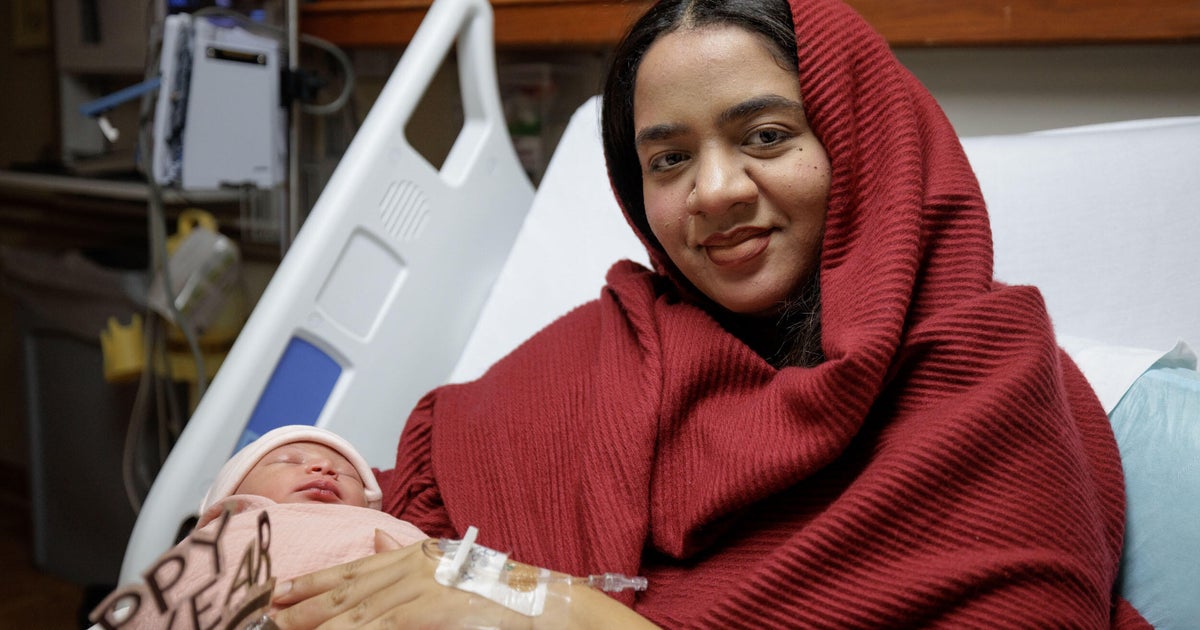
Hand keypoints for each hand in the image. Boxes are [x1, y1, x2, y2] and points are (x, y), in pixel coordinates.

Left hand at [270, 539, 528, 628]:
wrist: (538, 604)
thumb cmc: (499, 596)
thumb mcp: (448, 572)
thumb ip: (407, 563)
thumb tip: (372, 548)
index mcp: (417, 556)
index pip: (354, 569)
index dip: (313, 581)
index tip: (280, 590)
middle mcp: (414, 567)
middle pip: (347, 589)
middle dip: (305, 603)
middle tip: (270, 614)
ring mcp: (421, 589)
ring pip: (356, 611)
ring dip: (318, 622)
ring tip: (286, 628)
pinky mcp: (429, 611)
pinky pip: (380, 626)